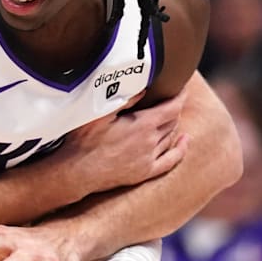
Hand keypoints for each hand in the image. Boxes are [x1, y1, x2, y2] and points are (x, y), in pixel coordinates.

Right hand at [53, 90, 188, 194]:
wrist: (78, 171)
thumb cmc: (85, 140)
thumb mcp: (100, 112)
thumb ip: (124, 100)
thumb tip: (143, 88)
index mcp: (142, 125)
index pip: (171, 108)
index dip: (179, 97)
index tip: (182, 89)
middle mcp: (150, 142)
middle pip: (172, 121)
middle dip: (174, 108)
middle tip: (170, 98)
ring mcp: (149, 158)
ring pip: (170, 137)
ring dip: (173, 124)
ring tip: (170, 114)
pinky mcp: (145, 172)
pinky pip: (170, 160)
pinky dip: (180, 149)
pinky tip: (183, 141)